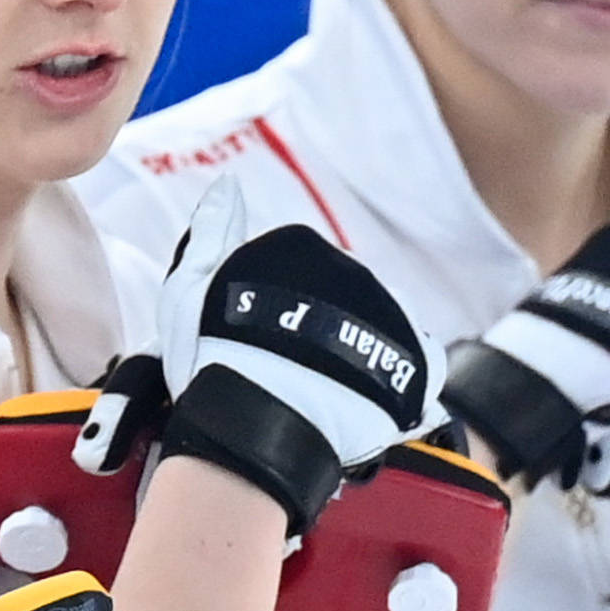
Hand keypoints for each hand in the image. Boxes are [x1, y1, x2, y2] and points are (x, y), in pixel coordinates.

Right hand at [78, 179, 432, 531]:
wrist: (261, 428)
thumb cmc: (214, 360)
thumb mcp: (190, 286)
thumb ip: (212, 229)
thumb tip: (228, 182)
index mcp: (301, 247)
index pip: (289, 271)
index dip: (267, 309)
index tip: (250, 340)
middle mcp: (352, 269)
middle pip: (334, 296)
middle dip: (314, 327)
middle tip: (283, 372)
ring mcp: (390, 311)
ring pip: (371, 324)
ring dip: (353, 350)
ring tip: (321, 394)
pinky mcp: (418, 357)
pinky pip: (411, 359)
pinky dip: (391, 376)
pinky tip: (361, 402)